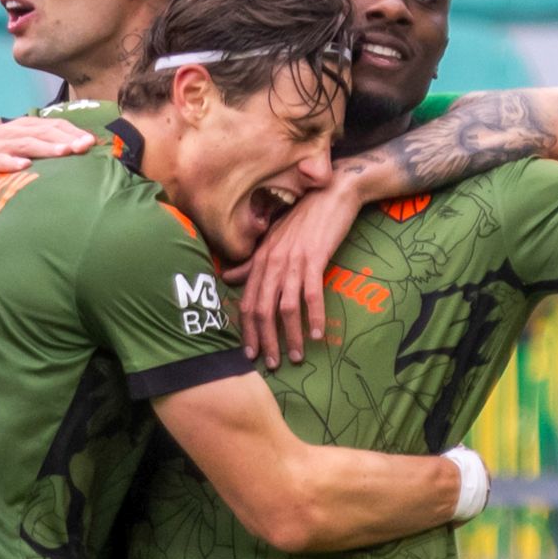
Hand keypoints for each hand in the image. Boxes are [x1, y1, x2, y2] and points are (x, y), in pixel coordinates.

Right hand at [0, 116, 94, 211]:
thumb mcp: (16, 150)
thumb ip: (40, 149)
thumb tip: (74, 153)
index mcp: (21, 129)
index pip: (51, 125)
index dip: (72, 131)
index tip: (92, 141)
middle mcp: (10, 133)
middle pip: (41, 132)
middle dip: (65, 137)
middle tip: (85, 146)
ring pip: (23, 144)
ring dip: (45, 147)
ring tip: (64, 152)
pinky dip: (10, 163)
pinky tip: (23, 166)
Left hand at [223, 180, 363, 368]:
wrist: (331, 194)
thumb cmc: (303, 218)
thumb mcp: (272, 240)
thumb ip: (251, 262)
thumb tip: (227, 277)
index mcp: (261, 260)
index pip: (248, 302)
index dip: (247, 330)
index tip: (249, 354)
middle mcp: (272, 262)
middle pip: (262, 309)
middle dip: (265, 340)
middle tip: (271, 364)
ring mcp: (293, 261)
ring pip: (285, 307)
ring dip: (290, 335)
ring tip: (296, 356)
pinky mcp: (315, 258)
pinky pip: (312, 294)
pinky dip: (314, 317)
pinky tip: (318, 334)